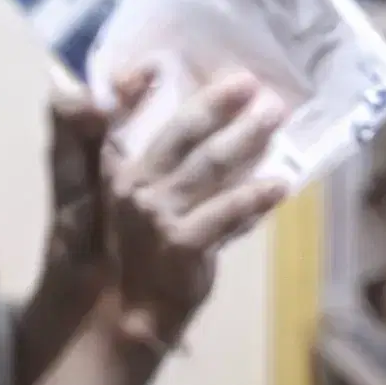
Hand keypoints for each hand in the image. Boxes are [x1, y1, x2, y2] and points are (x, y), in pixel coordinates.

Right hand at [85, 63, 285, 347]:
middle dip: (216, 104)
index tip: (154, 66)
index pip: (117, 118)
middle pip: (180, 133)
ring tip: (274, 117)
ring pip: (210, 165)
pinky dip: (255, 198)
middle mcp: (132, 185)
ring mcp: (158, 215)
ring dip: (246, 137)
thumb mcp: (105, 206)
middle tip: (251, 84)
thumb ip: (123, 158)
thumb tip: (119, 111)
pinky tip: (280, 185)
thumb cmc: (122, 256)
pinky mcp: (185, 244)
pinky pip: (229, 212)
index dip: (132, 89)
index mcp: (111, 171)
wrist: (123, 318)